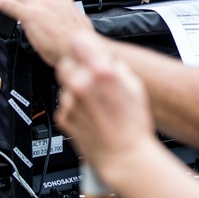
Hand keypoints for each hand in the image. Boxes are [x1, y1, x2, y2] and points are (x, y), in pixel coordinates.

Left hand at [54, 30, 154, 180]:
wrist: (123, 156)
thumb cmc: (133, 125)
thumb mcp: (135, 86)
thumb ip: (116, 66)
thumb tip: (107, 59)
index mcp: (100, 72)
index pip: (77, 41)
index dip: (83, 44)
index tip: (86, 47)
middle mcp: (80, 84)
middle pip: (66, 61)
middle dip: (78, 66)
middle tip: (93, 77)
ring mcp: (69, 102)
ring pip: (65, 83)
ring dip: (76, 87)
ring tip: (96, 101)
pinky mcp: (63, 117)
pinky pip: (65, 102)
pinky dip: (75, 104)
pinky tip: (91, 113)